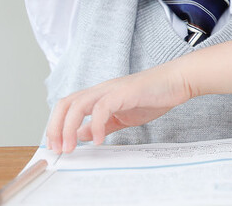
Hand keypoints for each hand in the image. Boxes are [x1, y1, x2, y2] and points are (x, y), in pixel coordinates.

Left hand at [46, 64, 192, 152]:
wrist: (176, 81)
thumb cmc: (153, 96)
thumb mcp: (121, 116)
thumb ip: (102, 124)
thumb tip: (82, 134)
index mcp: (98, 96)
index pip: (67, 107)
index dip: (56, 126)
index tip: (56, 147)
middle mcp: (100, 90)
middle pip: (65, 104)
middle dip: (55, 128)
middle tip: (59, 149)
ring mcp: (110, 90)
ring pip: (77, 105)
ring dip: (69, 129)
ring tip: (72, 148)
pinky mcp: (123, 92)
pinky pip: (102, 108)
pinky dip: (96, 125)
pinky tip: (99, 140)